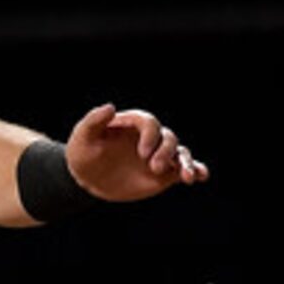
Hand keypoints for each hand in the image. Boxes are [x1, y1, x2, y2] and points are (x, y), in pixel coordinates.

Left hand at [65, 104, 209, 201]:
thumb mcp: (82, 136)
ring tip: (188, 177)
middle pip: (168, 138)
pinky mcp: (164, 173)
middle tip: (154, 167)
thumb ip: (94, 121)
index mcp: (132, 124)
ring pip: (180, 153)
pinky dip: (196, 170)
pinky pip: (183, 169)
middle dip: (165, 152)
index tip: (142, 153)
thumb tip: (110, 107)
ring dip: (187, 163)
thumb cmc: (82, 152)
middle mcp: (149, 137)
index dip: (150, 135)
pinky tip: (201, 176)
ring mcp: (158, 154)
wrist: (87, 177)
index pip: (149, 122)